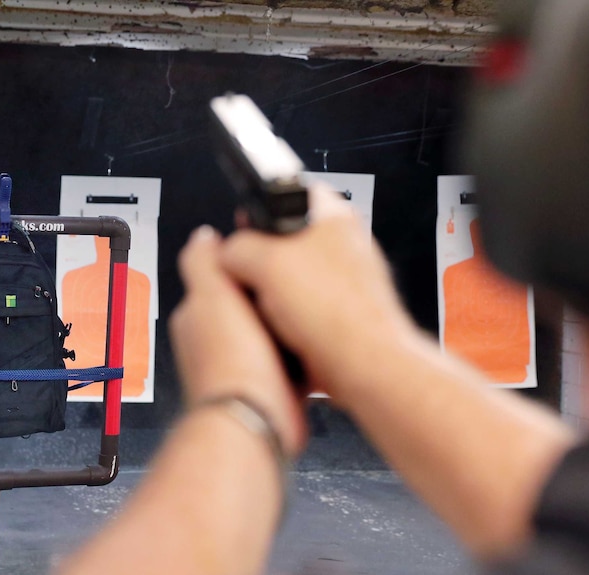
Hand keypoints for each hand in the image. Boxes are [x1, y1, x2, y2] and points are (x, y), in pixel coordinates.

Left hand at [169, 225, 308, 457]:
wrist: (254, 420)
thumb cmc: (230, 364)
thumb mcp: (211, 295)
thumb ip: (203, 261)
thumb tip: (203, 236)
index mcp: (199, 317)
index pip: (221, 278)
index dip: (245, 265)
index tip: (267, 257)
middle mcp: (219, 342)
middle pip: (252, 305)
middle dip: (272, 297)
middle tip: (294, 285)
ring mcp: (246, 365)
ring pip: (274, 332)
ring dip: (290, 326)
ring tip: (308, 313)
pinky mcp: (272, 385)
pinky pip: (293, 361)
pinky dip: (304, 355)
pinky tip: (314, 347)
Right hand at [220, 182, 418, 408]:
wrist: (364, 367)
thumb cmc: (336, 313)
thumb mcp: (264, 264)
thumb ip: (236, 249)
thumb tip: (224, 256)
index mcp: (332, 216)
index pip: (290, 192)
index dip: (259, 207)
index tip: (241, 225)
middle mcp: (343, 244)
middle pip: (285, 239)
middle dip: (260, 259)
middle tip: (246, 274)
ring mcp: (344, 281)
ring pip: (291, 277)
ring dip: (272, 293)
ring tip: (266, 308)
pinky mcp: (340, 312)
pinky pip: (301, 308)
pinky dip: (286, 317)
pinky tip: (281, 330)